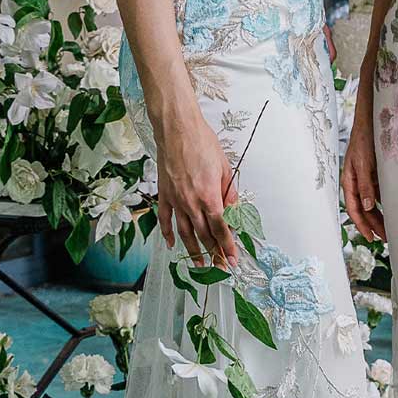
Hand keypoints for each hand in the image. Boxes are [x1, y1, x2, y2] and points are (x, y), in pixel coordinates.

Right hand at [155, 106, 239, 269]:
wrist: (177, 130)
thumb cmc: (202, 144)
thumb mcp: (225, 168)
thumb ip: (228, 193)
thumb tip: (233, 210)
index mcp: (209, 197)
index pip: (221, 229)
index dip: (228, 247)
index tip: (233, 259)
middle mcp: (191, 203)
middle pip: (204, 235)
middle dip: (214, 254)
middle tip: (220, 268)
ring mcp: (176, 200)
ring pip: (184, 233)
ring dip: (193, 250)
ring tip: (200, 264)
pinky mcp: (164, 194)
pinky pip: (165, 219)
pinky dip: (167, 234)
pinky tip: (171, 244)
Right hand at [343, 112, 385, 243]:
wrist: (370, 121)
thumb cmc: (364, 140)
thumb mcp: (364, 164)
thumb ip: (365, 185)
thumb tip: (368, 207)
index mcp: (349, 181)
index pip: (354, 209)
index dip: (362, 225)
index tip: (371, 237)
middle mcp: (357, 182)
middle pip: (364, 209)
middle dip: (373, 224)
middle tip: (386, 238)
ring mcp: (366, 178)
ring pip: (372, 203)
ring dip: (379, 215)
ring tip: (390, 228)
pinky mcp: (374, 174)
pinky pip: (379, 192)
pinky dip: (385, 202)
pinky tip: (394, 209)